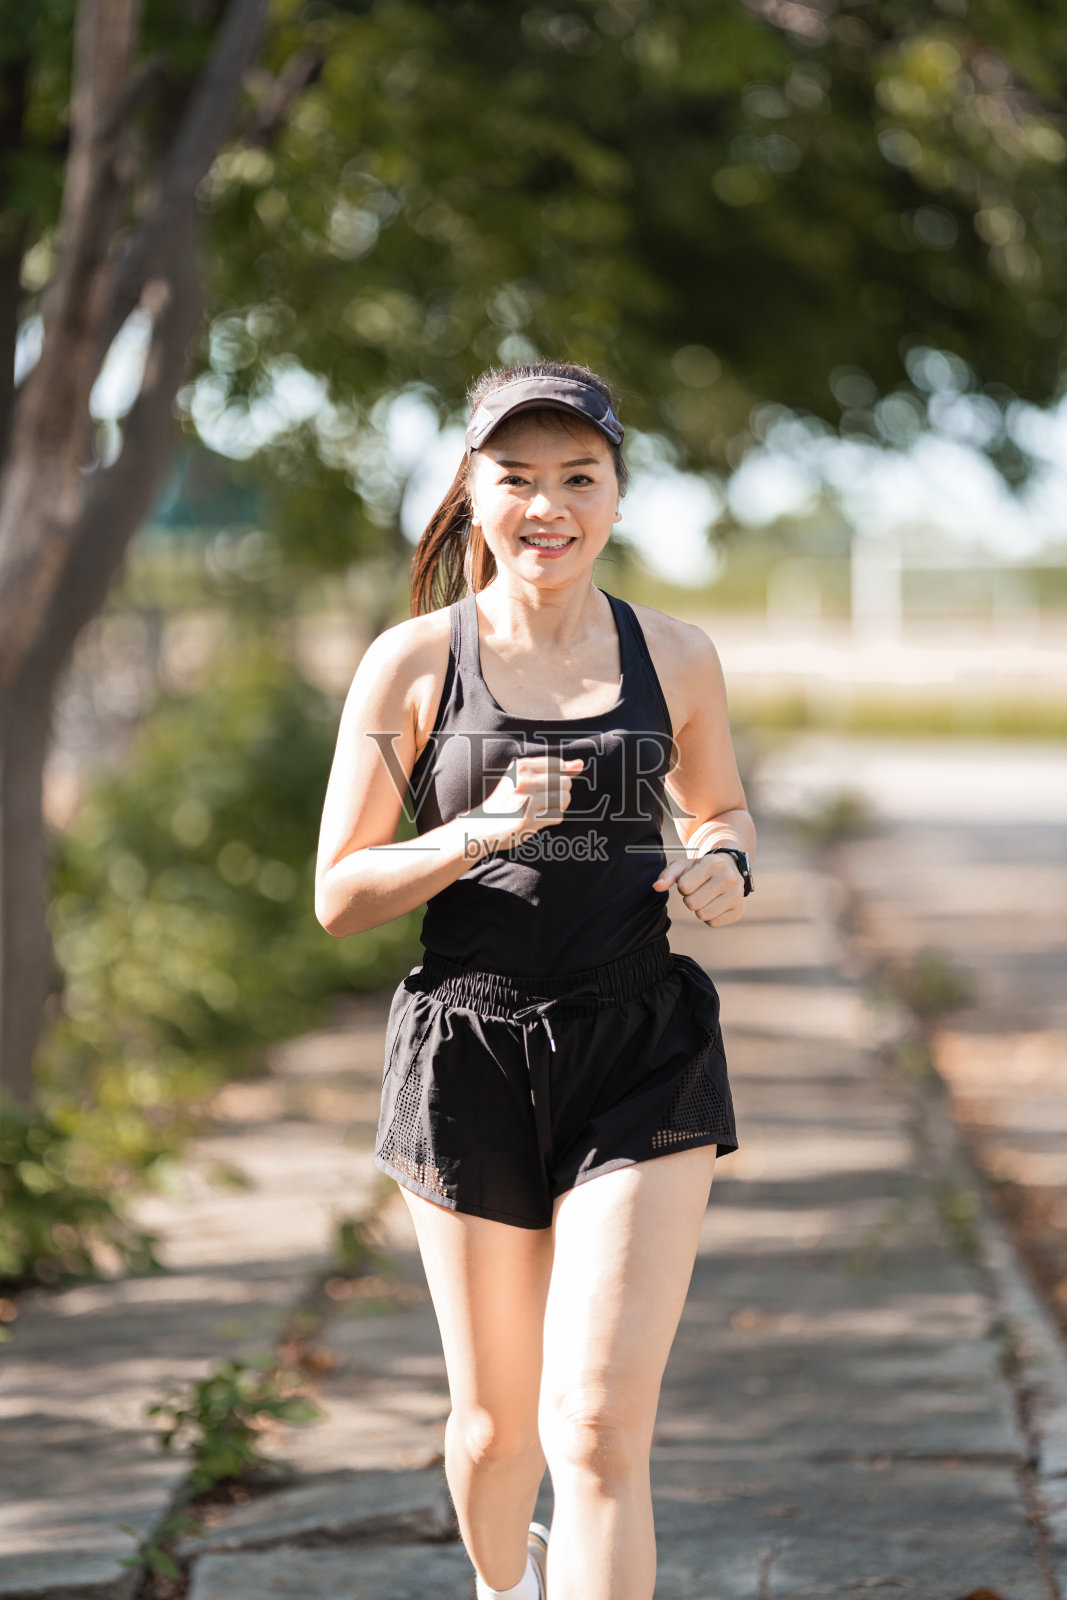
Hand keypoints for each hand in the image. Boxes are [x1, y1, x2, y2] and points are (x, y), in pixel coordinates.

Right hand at [461, 755, 584, 855]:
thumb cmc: (507, 801)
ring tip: (542, 808)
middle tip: (543, 799)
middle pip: (565, 782)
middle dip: (560, 792)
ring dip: (558, 806)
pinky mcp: (529, 820)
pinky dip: (553, 819)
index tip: (547, 785)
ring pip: (565, 798)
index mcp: (521, 767)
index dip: (559, 775)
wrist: (482, 826)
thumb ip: (554, 770)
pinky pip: (558, 816)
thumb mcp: (523, 779)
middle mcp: (524, 781)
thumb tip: (581, 764)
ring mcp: (526, 801)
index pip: (558, 764)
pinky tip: (539, 819)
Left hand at [651, 849, 745, 927]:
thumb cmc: (701, 868)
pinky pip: (713, 923)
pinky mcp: (739, 909)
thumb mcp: (683, 866)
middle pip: (692, 904)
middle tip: (698, 890)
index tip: (691, 880)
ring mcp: (737, 895)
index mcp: (714, 863)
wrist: (728, 867)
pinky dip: (710, 916)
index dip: (683, 886)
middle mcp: (729, 878)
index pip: (684, 887)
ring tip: (706, 896)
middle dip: (690, 899)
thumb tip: (656, 886)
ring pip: (703, 915)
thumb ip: (668, 875)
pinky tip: (715, 903)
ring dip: (699, 908)